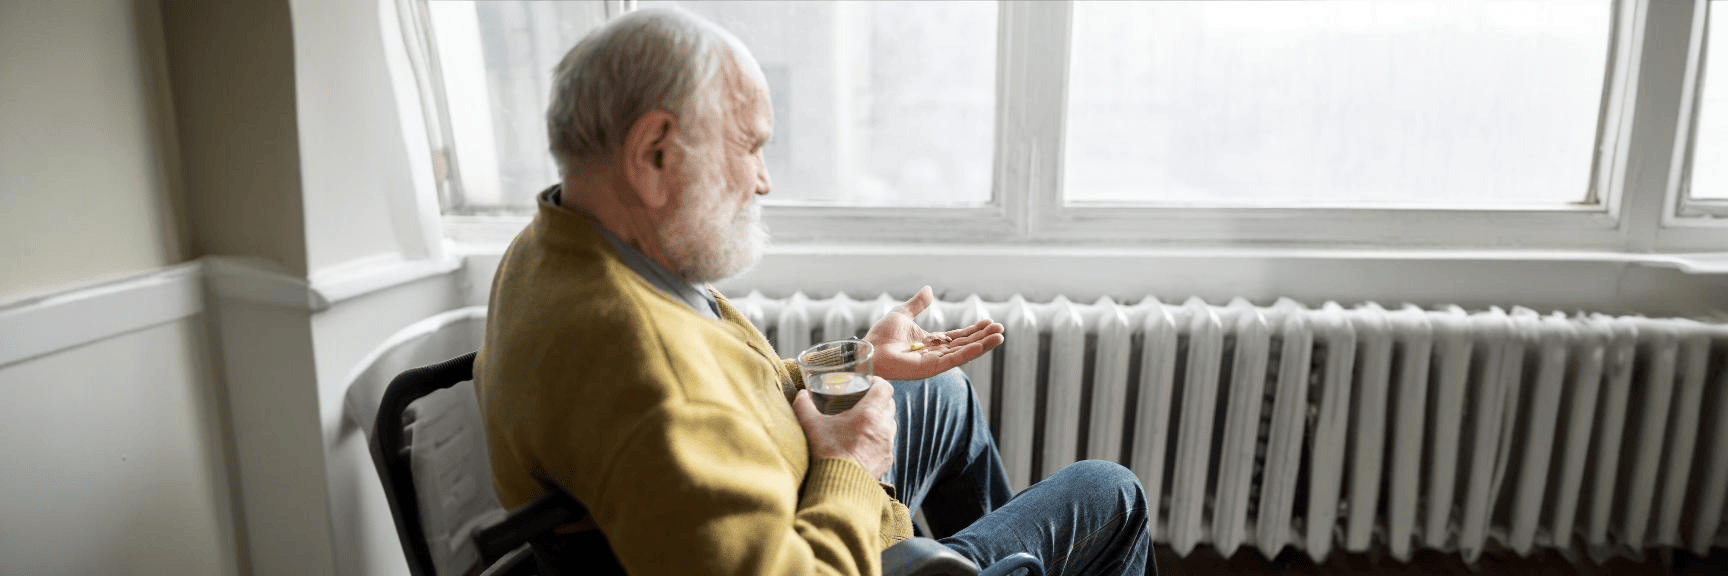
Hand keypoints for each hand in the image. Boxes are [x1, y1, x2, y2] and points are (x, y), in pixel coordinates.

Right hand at [792, 377, 895, 478]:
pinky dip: (879, 439)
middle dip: (878, 400)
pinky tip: (864, 442)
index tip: (866, 384)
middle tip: (862, 402)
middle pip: (889, 404)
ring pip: (890, 424)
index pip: (885, 388)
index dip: (877, 383)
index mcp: (869, 413)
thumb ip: (804, 406)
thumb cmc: (827, 453)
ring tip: (863, 422)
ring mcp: (888, 444)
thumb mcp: (812, 426)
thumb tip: (801, 394)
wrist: (839, 486)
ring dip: (880, 420)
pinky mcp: (887, 459)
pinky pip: (888, 443)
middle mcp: (883, 427)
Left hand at [863, 286, 1005, 380]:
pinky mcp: (930, 368)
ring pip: (964, 352)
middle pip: (965, 344)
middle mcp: (936, 353)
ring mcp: (935, 361)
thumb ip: (918, 304)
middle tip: (1001, 329)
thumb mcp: (902, 314)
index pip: (958, 336)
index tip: (990, 322)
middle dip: (983, 337)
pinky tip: (982, 345)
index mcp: (931, 341)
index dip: (974, 330)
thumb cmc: (881, 336)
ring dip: (982, 345)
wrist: (869, 350)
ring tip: (1000, 337)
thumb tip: (929, 289)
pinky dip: (969, 353)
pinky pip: (953, 360)